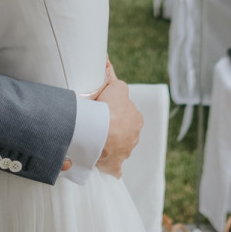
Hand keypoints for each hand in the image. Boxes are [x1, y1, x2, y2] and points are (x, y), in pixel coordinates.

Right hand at [92, 62, 141, 176]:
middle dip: (113, 128)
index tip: (103, 109)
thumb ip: (113, 78)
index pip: (127, 113)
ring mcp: (125, 152)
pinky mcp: (115, 165)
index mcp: (136, 118)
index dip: (115, 110)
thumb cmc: (109, 109)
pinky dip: (112, 169)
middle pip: (123, 131)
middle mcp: (134, 136)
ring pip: (118, 147)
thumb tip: (107, 62)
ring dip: (109, 144)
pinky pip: (115, 169)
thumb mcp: (116, 87)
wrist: (101, 131)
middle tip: (97, 123)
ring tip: (93, 139)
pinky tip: (104, 166)